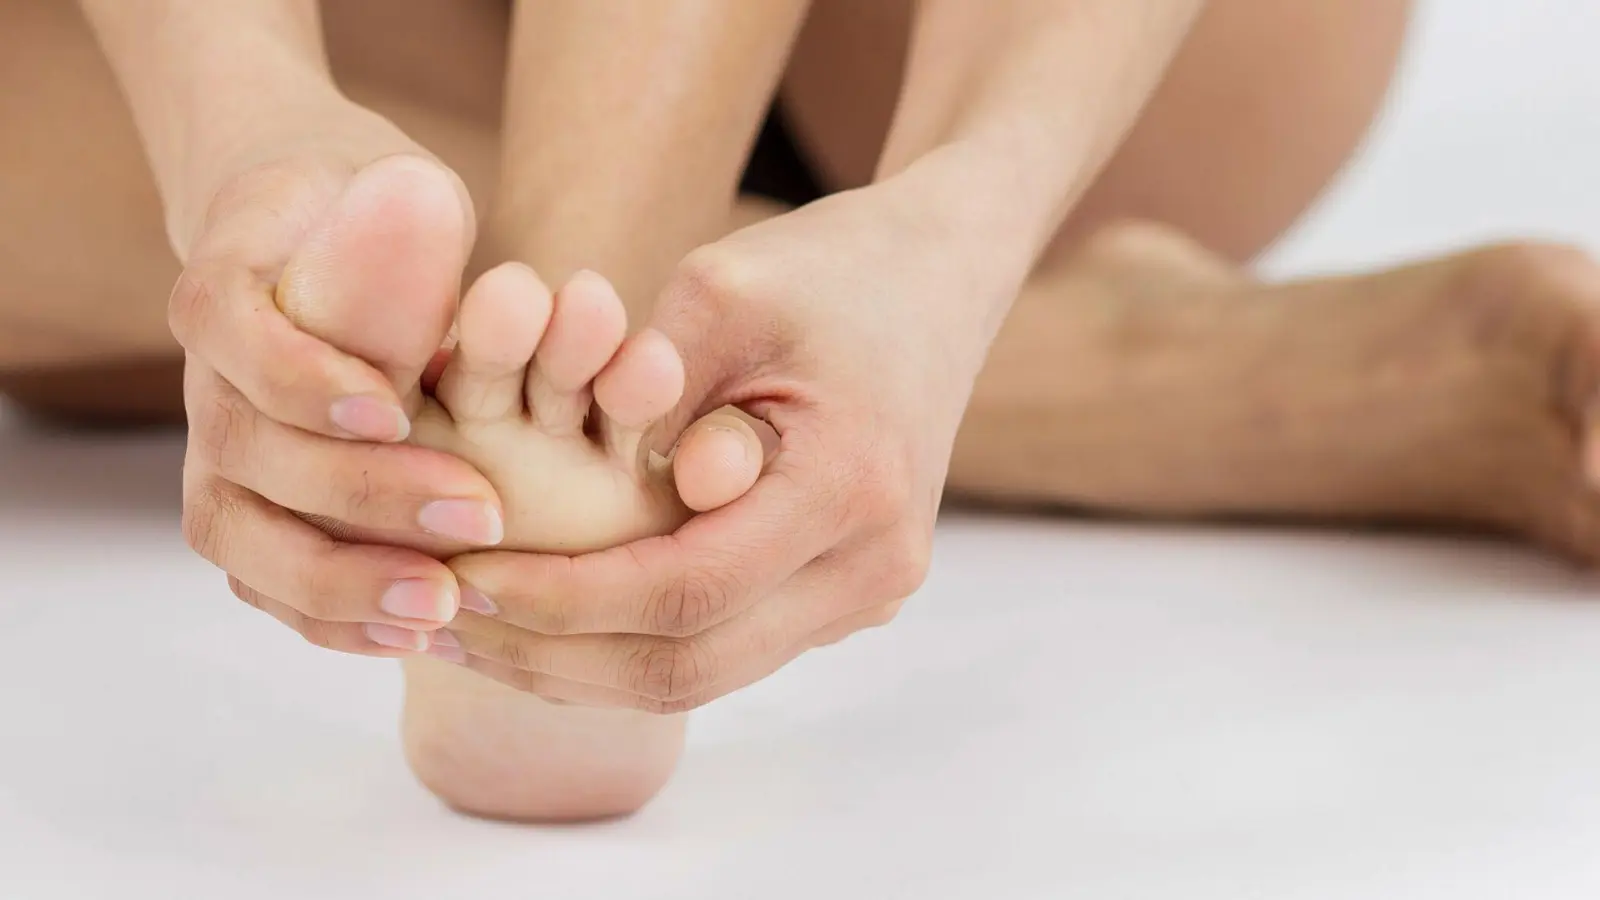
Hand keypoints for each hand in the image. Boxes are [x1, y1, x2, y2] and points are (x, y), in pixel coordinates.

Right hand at [171, 96, 505, 655]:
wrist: (320, 245)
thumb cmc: (376, 218)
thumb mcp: (394, 197)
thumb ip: (406, 223)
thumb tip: (427, 204)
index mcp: (228, 292)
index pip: (239, 337)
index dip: (304, 380)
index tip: (394, 408)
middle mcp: (206, 385)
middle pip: (249, 455)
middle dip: (362, 494)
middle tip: (479, 514)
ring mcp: (217, 460)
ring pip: (242, 540)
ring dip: (345, 581)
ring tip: (445, 606)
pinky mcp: (249, 517)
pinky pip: (267, 586)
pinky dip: (338, 620)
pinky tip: (419, 636)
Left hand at [446, 181, 1018, 710]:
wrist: (941, 278)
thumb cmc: (830, 268)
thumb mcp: (727, 288)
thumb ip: (650, 389)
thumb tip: (571, 494)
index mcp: (849, 488)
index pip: (683, 592)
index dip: (562, 600)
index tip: (461, 574)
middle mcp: (873, 566)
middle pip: (689, 668)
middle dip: (553, 658)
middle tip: (440, 619)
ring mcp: (868, 593)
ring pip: (704, 676)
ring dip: (581, 666)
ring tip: (471, 630)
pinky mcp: (844, 594)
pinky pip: (726, 647)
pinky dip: (629, 643)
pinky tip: (548, 615)